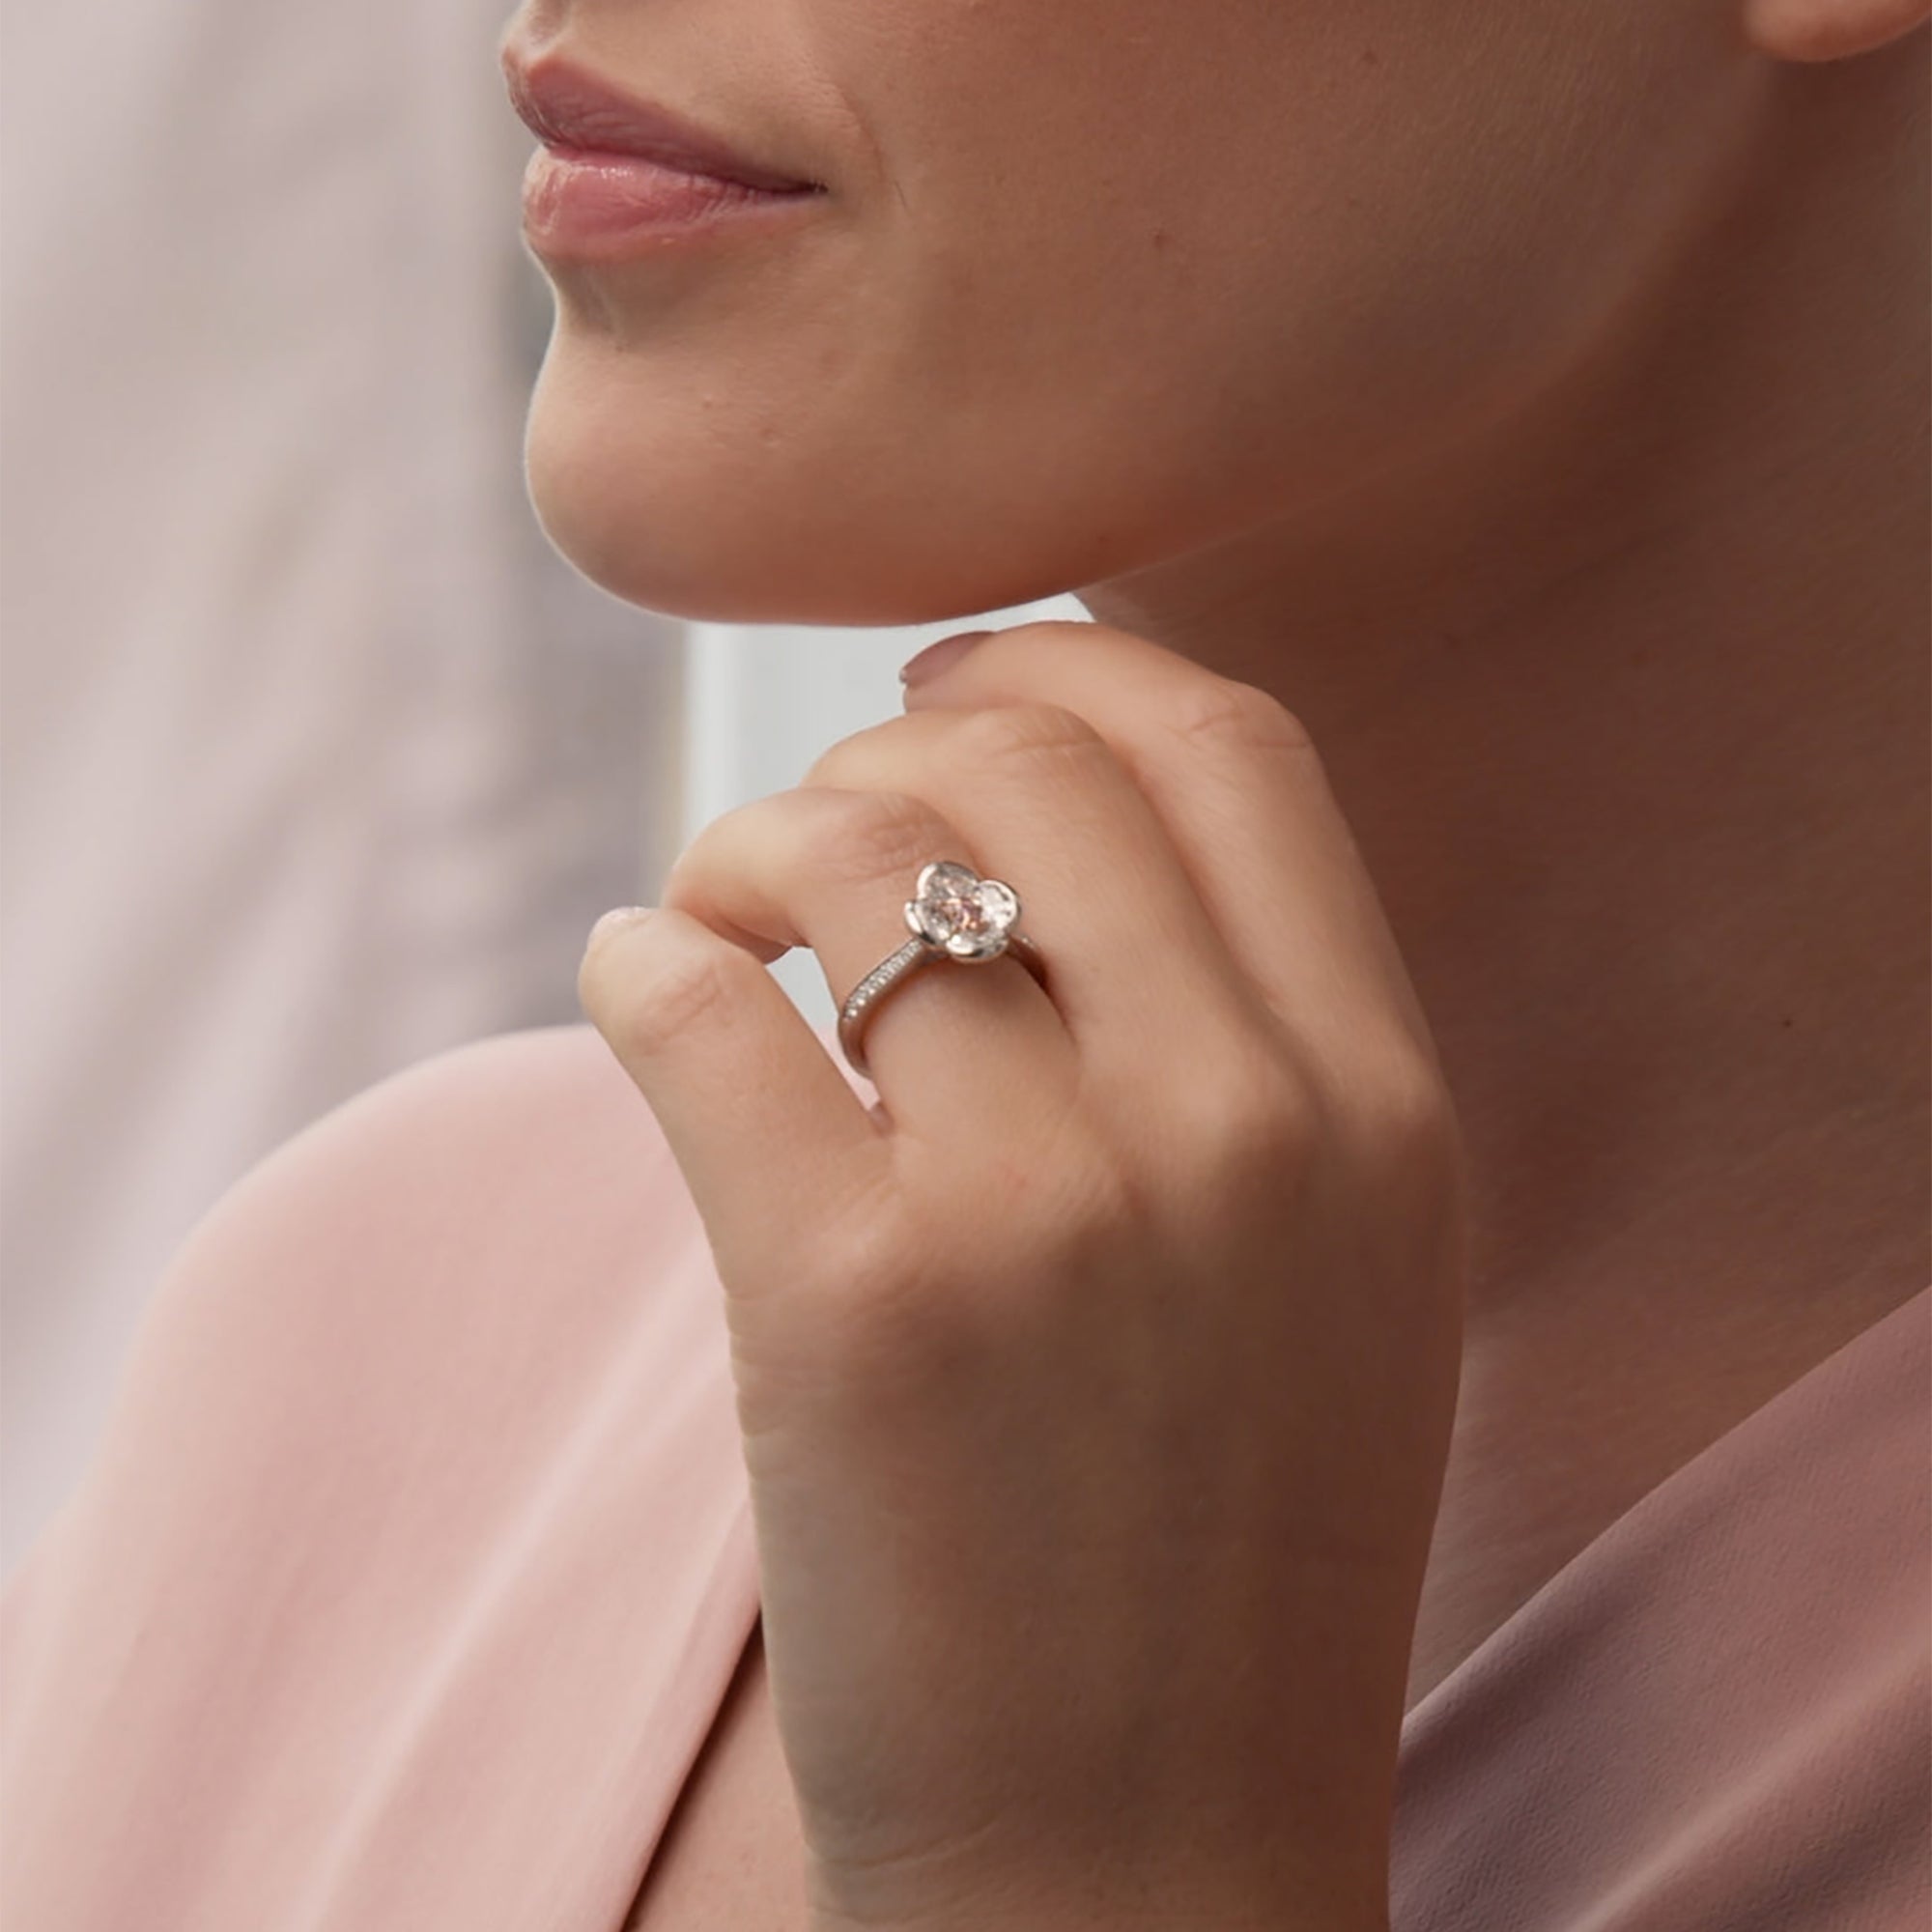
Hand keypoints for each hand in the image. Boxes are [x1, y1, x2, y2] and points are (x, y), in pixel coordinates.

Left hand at [578, 621, 1467, 1931]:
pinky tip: (643, 990)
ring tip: (721, 923)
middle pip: (1024, 756)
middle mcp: (1241, 1123)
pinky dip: (640, 956)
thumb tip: (1041, 811)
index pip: (1226, 738)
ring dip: (746, 845)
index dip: (1070, 661)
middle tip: (815, 836)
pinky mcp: (848, 1303)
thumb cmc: (1223, 1551)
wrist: (1141, 1855)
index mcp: (1380, 1101)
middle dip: (885, 748)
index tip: (958, 689)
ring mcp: (1047, 1208)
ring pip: (843, 850)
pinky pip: (693, 998)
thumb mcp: (1339, 1266)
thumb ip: (1252, 1034)